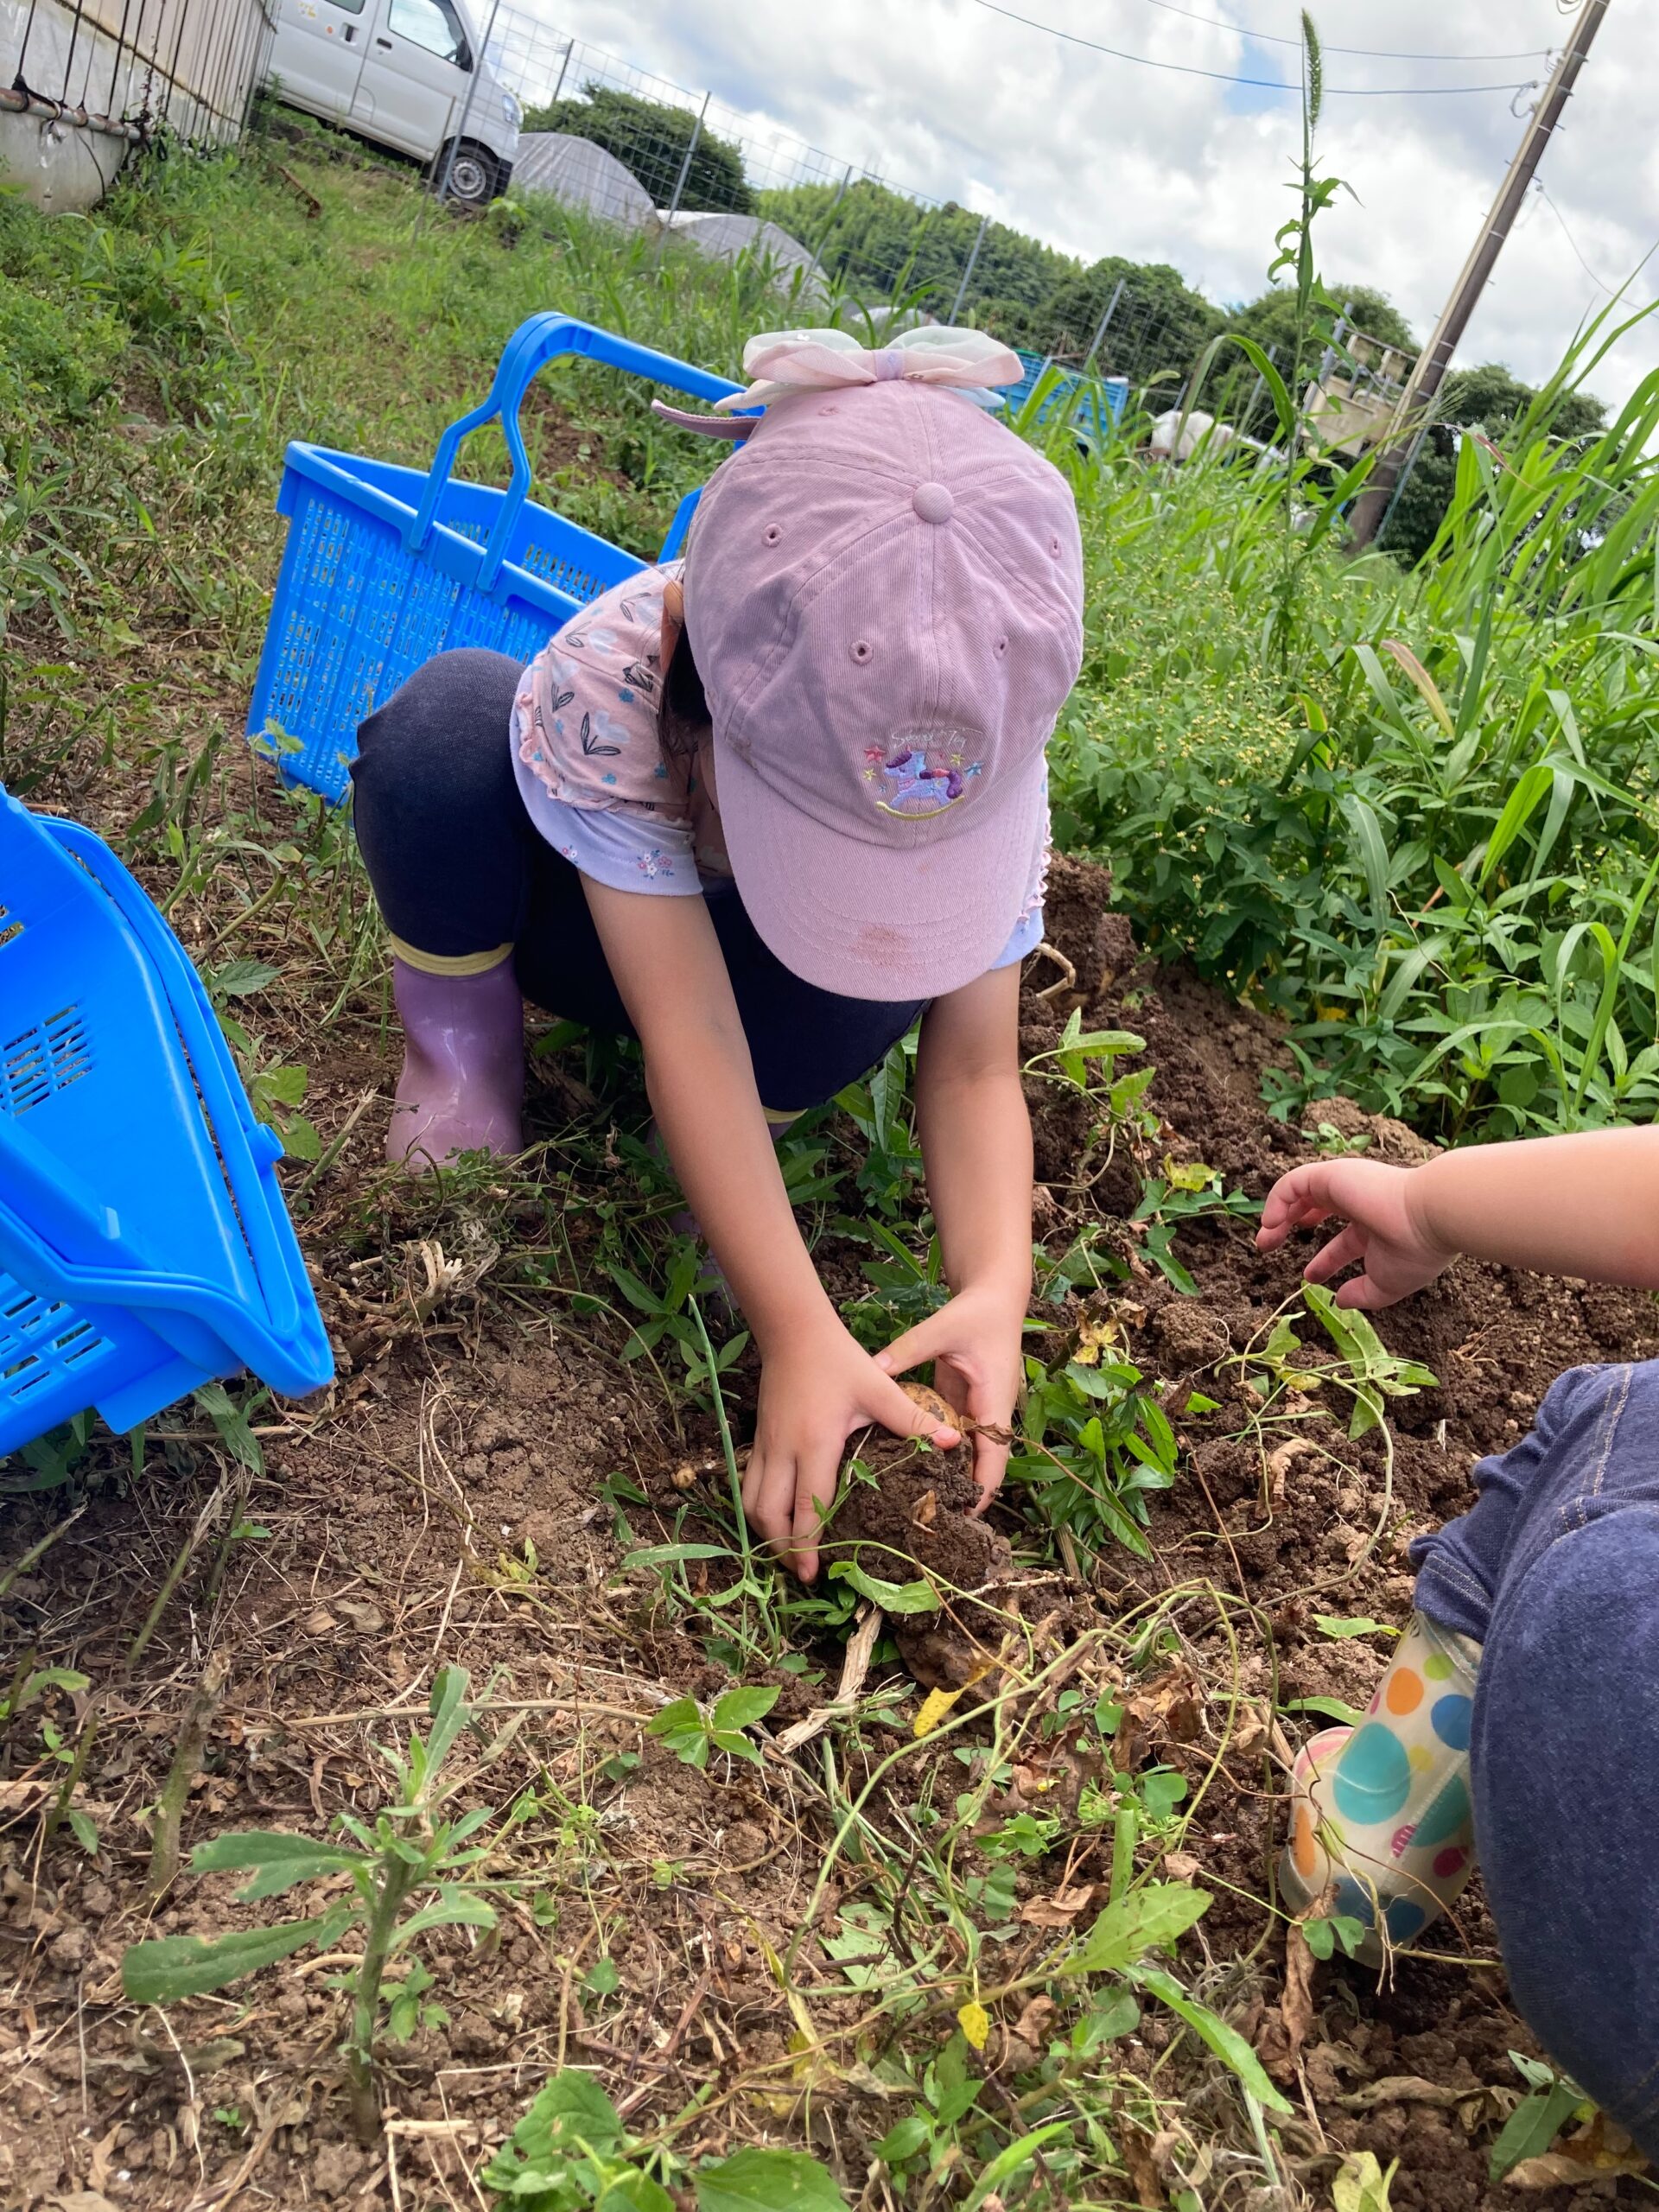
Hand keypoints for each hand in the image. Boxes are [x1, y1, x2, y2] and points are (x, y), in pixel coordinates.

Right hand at [742, 1320, 960, 1581]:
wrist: (793, 1331)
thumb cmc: (838, 1360)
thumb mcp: (879, 1388)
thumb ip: (912, 1418)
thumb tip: (953, 1441)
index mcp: (816, 1444)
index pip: (807, 1506)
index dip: (808, 1544)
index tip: (813, 1574)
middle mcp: (785, 1451)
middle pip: (770, 1514)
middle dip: (782, 1548)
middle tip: (802, 1572)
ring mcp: (767, 1445)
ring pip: (751, 1502)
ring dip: (766, 1531)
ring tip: (786, 1551)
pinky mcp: (760, 1438)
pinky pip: (749, 1484)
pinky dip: (757, 1508)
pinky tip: (773, 1517)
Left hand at [874, 1283, 1026, 1505]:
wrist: (995, 1298)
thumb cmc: (976, 1314)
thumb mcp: (942, 1330)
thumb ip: (908, 1350)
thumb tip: (873, 1369)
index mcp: (994, 1401)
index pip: (994, 1457)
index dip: (981, 1489)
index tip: (962, 1514)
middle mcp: (991, 1414)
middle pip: (983, 1466)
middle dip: (964, 1494)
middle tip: (932, 1521)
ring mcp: (979, 1412)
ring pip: (969, 1456)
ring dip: (951, 1479)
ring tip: (920, 1505)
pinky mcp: (965, 1406)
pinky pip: (955, 1439)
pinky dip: (940, 1456)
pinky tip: (914, 1471)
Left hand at [1256, 1158, 1454, 1309]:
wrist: (1431, 1217)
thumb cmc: (1413, 1251)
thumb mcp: (1385, 1284)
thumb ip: (1362, 1294)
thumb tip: (1339, 1302)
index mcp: (1376, 1226)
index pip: (1344, 1240)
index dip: (1325, 1260)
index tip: (1309, 1277)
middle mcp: (1359, 1202)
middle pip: (1316, 1209)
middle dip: (1290, 1227)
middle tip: (1268, 1249)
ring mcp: (1345, 1185)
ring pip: (1300, 1193)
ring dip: (1277, 1215)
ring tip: (1264, 1240)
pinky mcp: (1332, 1174)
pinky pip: (1293, 1183)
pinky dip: (1277, 1200)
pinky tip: (1271, 1224)